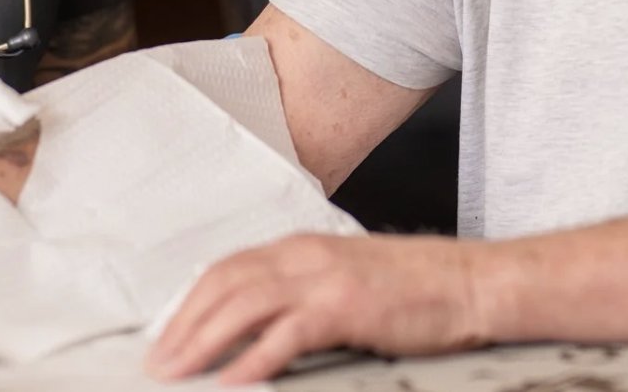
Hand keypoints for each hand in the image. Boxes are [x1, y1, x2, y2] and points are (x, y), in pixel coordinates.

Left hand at [145, 233, 487, 384]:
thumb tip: (258, 325)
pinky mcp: (345, 307)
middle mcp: (305, 255)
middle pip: (223, 284)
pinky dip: (251, 361)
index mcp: (302, 248)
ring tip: (178, 373)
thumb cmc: (416, 288)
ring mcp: (324, 278)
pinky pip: (284, 335)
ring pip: (242, 304)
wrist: (470, 283)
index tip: (166, 334)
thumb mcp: (346, 280)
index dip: (190, 302)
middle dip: (182, 325)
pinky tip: (230, 383)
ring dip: (201, 342)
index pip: (227, 269)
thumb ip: (302, 293)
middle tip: (157, 362)